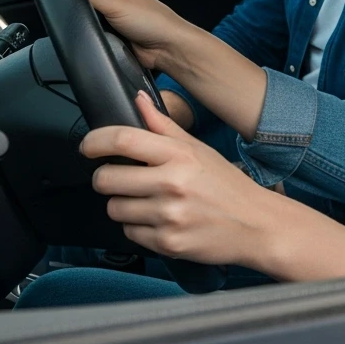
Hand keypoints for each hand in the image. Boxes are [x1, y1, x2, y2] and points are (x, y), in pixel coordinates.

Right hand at [82, 0, 188, 72]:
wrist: (166, 48)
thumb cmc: (152, 19)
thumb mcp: (114, 2)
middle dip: (80, 6)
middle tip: (86, 12)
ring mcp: (111, 15)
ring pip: (86, 17)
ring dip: (88, 23)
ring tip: (98, 26)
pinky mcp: (111, 33)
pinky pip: (93, 33)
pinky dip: (93, 36)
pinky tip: (99, 37)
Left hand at [84, 92, 278, 266]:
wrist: (256, 224)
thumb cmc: (227, 185)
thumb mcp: (198, 149)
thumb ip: (163, 126)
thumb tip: (138, 100)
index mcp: (179, 155)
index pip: (123, 140)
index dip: (95, 141)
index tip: (88, 146)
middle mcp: (172, 184)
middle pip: (106, 179)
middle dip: (106, 178)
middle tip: (121, 178)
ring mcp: (169, 216)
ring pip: (115, 208)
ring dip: (123, 205)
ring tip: (147, 201)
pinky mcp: (168, 244)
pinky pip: (129, 233)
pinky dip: (138, 227)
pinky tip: (159, 220)